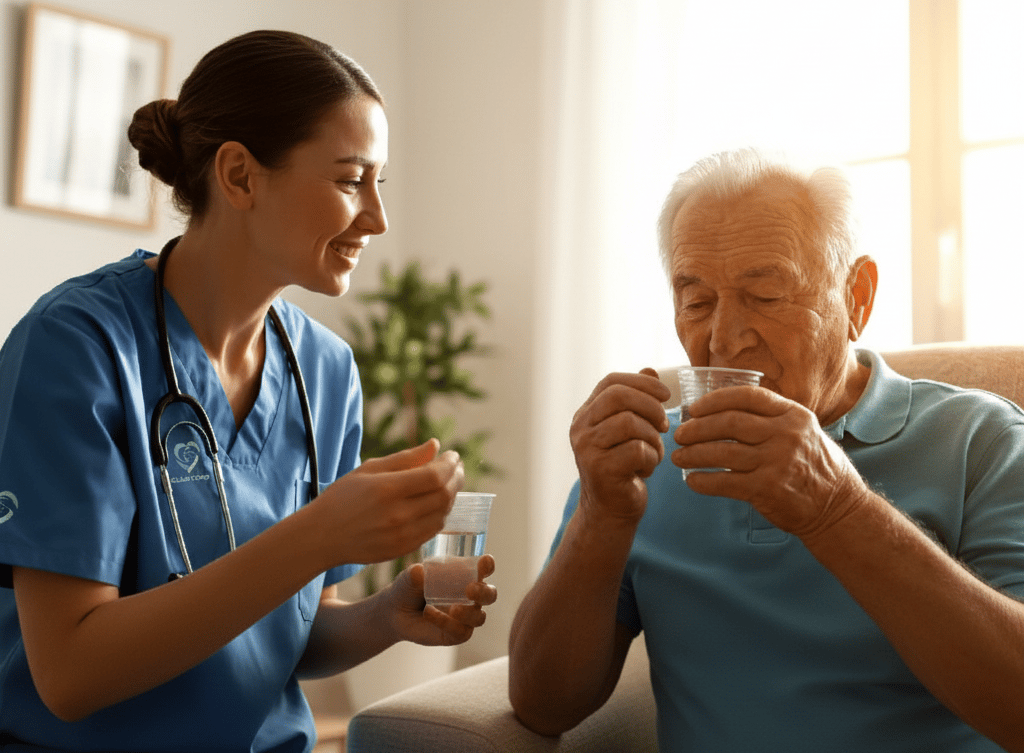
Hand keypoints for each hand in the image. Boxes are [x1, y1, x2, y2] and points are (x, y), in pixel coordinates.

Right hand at [315, 439, 463, 565]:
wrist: (321, 536)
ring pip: (442, 514)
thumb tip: (435, 445)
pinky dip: (440, 514)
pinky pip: (432, 530)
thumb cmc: (343, 497)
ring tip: (449, 483)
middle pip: (444, 495)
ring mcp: (401, 535)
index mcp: (387, 489)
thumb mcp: (369, 469)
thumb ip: (406, 458)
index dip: (450, 464)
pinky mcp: (402, 550)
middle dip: (456, 478)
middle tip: (456, 468)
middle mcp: (397, 515)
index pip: (435, 476)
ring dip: (451, 496)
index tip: (452, 455)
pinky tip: (436, 503)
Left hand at [387, 555, 497, 645]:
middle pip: (490, 595)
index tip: (484, 561)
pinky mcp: (456, 634)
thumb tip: (420, 572)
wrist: (394, 613)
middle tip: (470, 589)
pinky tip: (429, 614)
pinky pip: (460, 632)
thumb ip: (415, 574)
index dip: (487, 566)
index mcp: (465, 576)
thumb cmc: (408, 588)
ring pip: (479, 617)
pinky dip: (447, 623)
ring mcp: (465, 617)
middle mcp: (470, 597)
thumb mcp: (409, 578)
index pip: (484, 569)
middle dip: (484, 592)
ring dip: (468, 613)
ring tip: (452, 608)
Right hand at [570, 369, 669, 523]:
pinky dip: (651, 459)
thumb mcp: (629, 432)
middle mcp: (580, 428)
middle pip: (618, 396)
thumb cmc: (623, 469)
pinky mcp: (600, 469)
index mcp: (586, 414)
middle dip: (650, 406)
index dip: (642, 382)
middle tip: (665, 425)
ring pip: (630, 423)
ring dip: (653, 438)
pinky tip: (647, 470)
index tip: (666, 394)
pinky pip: (637, 450)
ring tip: (654, 453)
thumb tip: (650, 370)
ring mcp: (587, 448)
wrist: (610, 512)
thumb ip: (636, 402)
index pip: (611, 382)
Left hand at [672, 386, 868, 537]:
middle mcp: (786, 435)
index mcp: (794, 415)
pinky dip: (703, 481)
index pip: (747, 396)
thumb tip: (724, 410)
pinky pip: (724, 482)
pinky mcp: (767, 489)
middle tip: (680, 434)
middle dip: (697, 427)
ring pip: (722, 452)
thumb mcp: (804, 430)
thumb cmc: (815, 467)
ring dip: (693, 454)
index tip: (694, 408)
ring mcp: (776, 462)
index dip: (714, 400)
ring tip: (678, 456)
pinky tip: (692, 480)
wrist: (838, 508)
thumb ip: (772, 418)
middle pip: (729, 423)